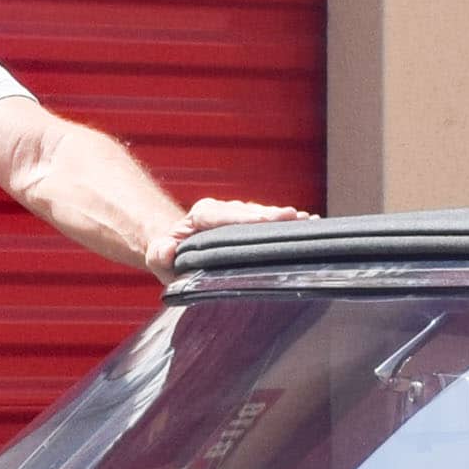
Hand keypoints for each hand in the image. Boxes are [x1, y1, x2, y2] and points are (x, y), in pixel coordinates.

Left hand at [160, 195, 309, 262]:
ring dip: (285, 220)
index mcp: (200, 216)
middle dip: (272, 215)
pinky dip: (287, 226)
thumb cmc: (167, 257)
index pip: (223, 214)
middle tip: (296, 218)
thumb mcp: (157, 258)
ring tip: (310, 221)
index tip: (266, 219)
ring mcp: (239, 217)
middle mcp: (223, 211)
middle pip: (249, 212)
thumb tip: (166, 250)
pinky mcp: (250, 226)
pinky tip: (310, 225)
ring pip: (262, 216)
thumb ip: (158, 255)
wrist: (177, 252)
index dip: (245, 216)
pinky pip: (269, 225)